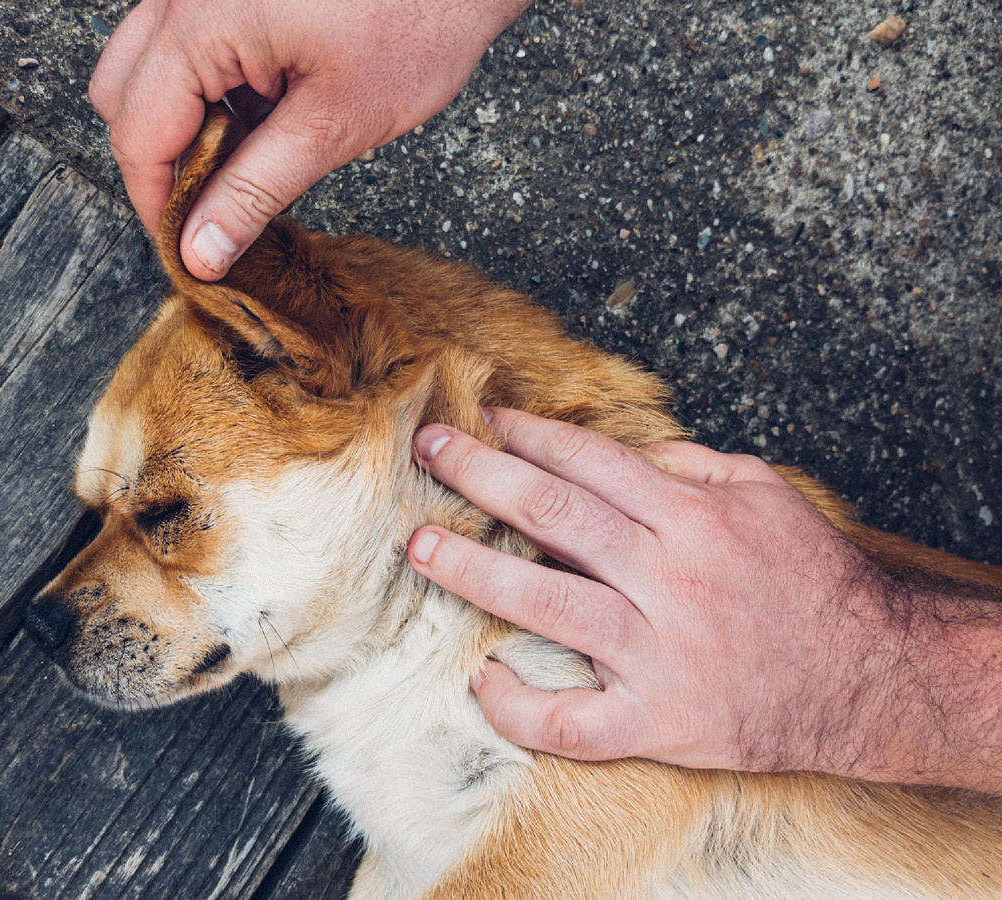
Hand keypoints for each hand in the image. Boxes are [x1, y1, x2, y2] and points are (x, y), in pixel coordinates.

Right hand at [89, 0, 529, 279]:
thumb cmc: (417, 21)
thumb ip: (255, 191)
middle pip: (123, 96)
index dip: (157, 204)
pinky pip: (185, 42)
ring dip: (184, 123)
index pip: (138, 133)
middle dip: (161, 161)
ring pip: (145, 67)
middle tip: (218, 208)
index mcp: (203, 21)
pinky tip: (265, 111)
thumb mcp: (333, 125)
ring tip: (253, 154)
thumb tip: (202, 252)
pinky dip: (209, 88)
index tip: (187, 249)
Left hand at [407, 408, 1001, 791]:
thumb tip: (633, 447)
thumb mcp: (768, 495)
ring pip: (543, 602)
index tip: (486, 418)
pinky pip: (571, 722)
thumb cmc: (813, 581)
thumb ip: (696, 464)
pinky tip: (482, 680)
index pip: (591, 461)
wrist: (870, 677)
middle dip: (480, 475)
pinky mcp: (655, 721)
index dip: (530, 434)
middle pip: (552, 515)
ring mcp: (656, 652)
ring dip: (470, 569)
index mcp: (692, 518)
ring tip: (419, 545)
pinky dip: (519, 706)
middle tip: (430, 450)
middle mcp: (668, 578)